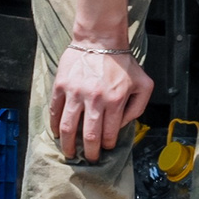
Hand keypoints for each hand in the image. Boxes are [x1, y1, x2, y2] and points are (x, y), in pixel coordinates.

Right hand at [51, 44, 150, 163]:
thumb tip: (122, 125)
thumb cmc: (123, 62)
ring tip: (68, 153)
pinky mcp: (61, 86)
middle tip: (88, 159)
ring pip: (68, 127)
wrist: (100, 38)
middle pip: (88, 136)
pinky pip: (55, 111)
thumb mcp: (143, 84)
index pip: (109, 133)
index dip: (107, 145)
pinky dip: (54, 125)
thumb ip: (138, 108)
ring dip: (68, 144)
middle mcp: (95, 99)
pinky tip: (56, 133)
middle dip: (89, 152)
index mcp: (115, 100)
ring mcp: (75, 93)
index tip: (105, 149)